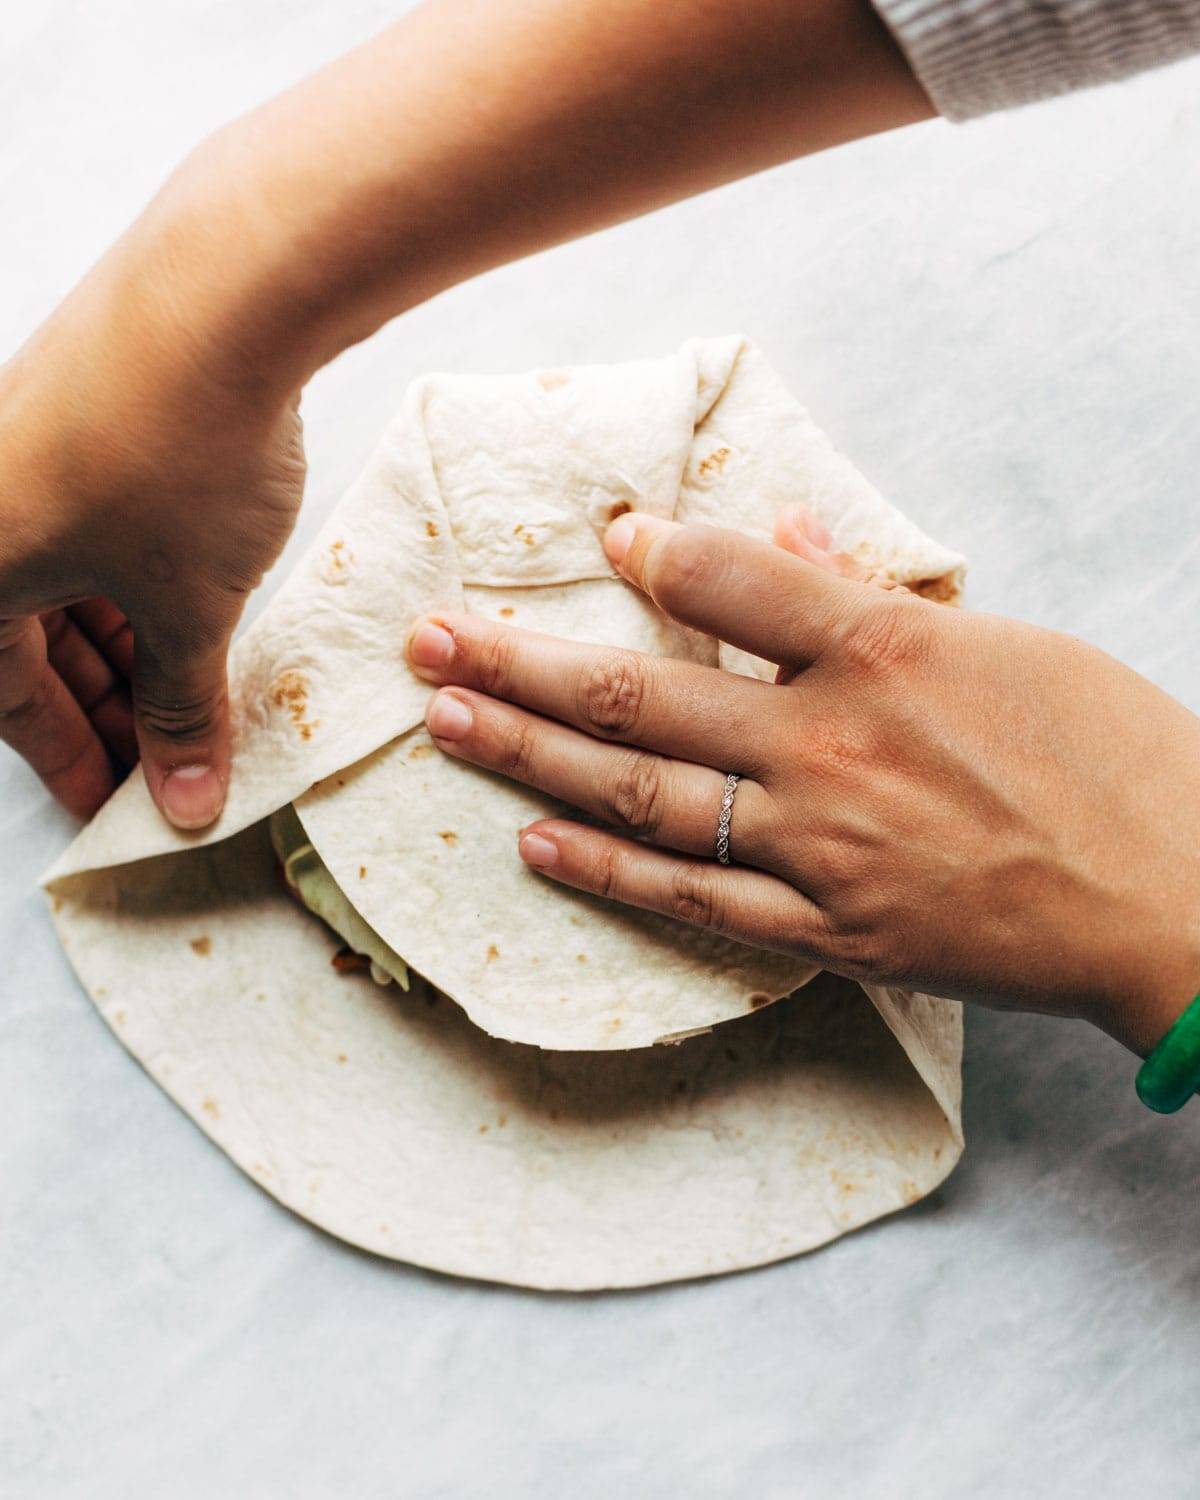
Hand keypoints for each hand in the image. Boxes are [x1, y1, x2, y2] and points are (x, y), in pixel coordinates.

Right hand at [0, 207, 305, 825]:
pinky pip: (87, 522)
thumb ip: (185, 710)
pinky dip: (133, 576)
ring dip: (124, 644)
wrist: (223, 289)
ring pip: (62, 579)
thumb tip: (184, 803)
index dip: (70, 760)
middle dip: (103, 706)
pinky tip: (187, 603)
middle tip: (167, 756)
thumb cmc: (181, 456)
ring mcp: (19, 446)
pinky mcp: (73, 405)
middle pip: (27, 639)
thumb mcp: (189, 607)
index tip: (119, 802)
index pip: (6, 699)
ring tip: (192, 693)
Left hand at [406, 509, 1199, 1055]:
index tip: (599, 540)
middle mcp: (832, 746)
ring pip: (642, 796)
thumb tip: (783, 529)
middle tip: (429, 637)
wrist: (1178, 898)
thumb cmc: (1111, 754)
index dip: (653, 554)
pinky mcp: (829, 933)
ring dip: (530, 756)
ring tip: (445, 723)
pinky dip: (609, 871)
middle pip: (642, 693)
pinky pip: (695, 901)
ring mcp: (821, 848)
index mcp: (886, 652)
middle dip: (522, 661)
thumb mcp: (1008, 643)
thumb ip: (873, 594)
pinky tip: (533, 843)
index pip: (732, 581)